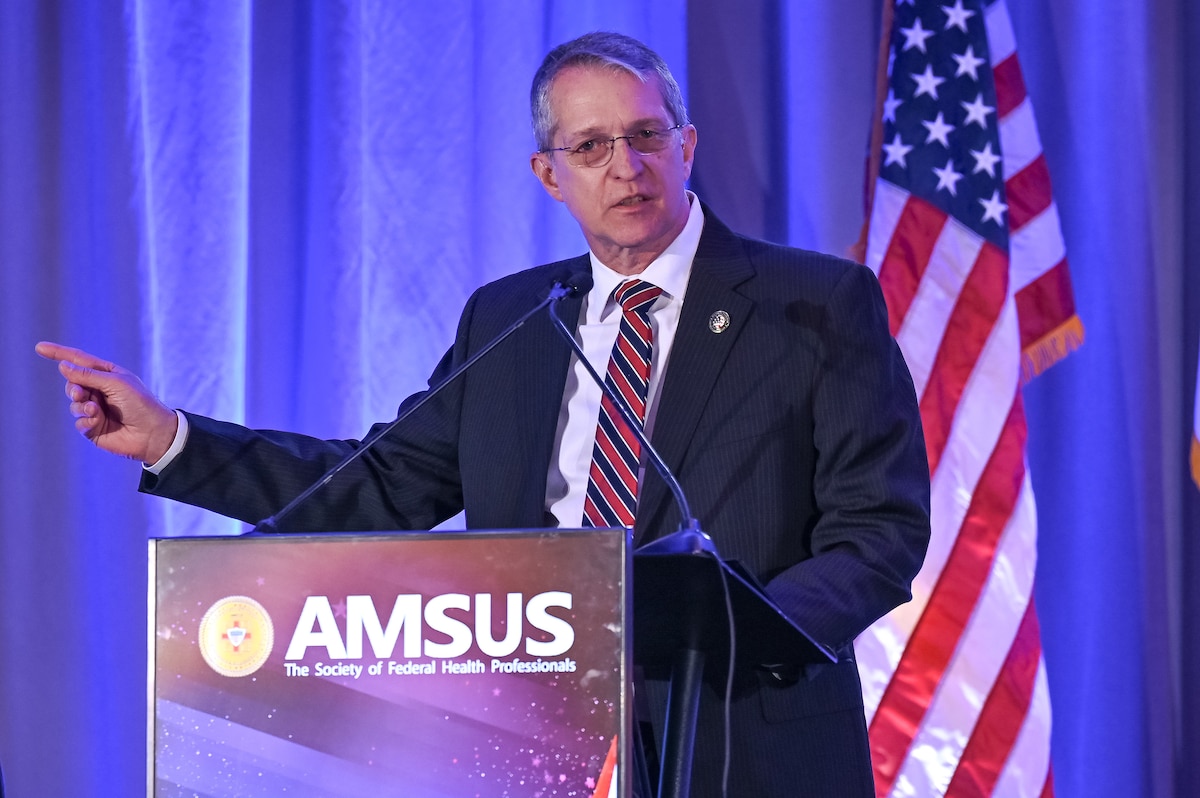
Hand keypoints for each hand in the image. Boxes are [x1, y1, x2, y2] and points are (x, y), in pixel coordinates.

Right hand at [35, 341, 178, 463]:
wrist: (154, 433)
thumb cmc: (141, 404)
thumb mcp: (116, 384)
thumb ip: (88, 376)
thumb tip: (63, 366)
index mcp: (107, 375)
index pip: (79, 361)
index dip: (59, 354)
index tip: (39, 347)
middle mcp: (100, 391)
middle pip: (72, 384)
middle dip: (73, 388)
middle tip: (81, 394)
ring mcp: (96, 410)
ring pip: (73, 404)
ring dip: (80, 406)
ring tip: (94, 409)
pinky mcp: (94, 428)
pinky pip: (79, 422)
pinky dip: (85, 420)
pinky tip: (96, 421)